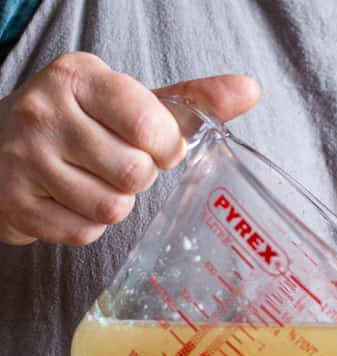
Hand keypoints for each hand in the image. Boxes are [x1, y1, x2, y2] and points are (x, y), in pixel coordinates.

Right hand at [0, 52, 259, 245]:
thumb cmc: (80, 125)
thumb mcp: (130, 102)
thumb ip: (191, 100)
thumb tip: (250, 90)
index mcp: (80, 78)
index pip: (152, 126)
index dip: (166, 149)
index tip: (155, 147)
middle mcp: (45, 113)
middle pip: (135, 174)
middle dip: (138, 178)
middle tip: (117, 164)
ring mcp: (25, 160)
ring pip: (112, 207)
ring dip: (115, 203)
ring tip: (95, 182)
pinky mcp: (17, 203)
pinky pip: (85, 233)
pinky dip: (89, 226)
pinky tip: (72, 202)